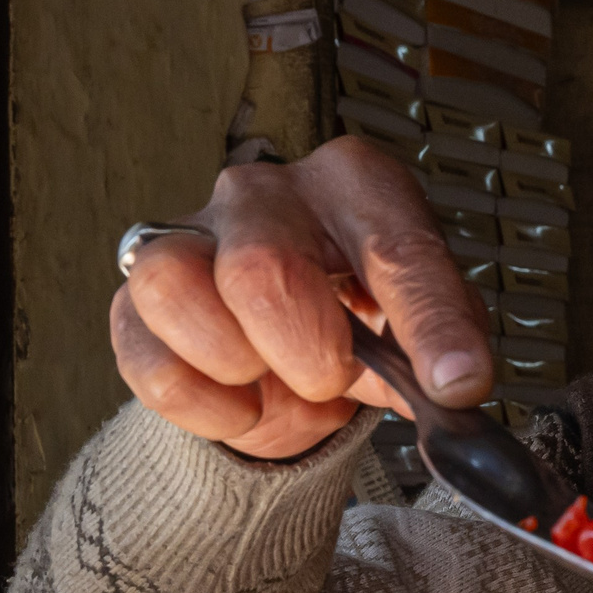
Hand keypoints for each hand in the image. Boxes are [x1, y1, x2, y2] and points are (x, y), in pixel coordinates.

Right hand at [111, 136, 494, 458]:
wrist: (290, 330)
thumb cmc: (363, 307)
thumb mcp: (420, 320)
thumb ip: (442, 348)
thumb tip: (454, 387)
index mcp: (352, 184)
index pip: (396, 250)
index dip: (429, 324)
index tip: (456, 384)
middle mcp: (264, 194)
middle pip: (263, 268)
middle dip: (308, 353)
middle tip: (333, 377)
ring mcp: (189, 237)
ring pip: (172, 287)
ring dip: (236, 364)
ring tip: (275, 381)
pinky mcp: (136, 299)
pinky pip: (146, 357)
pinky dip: (201, 405)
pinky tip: (242, 407)